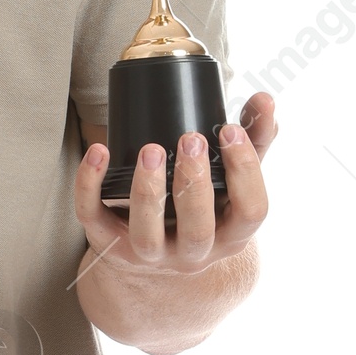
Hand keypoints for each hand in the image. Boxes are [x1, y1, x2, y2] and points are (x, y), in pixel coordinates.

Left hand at [75, 92, 275, 279]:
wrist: (159, 252)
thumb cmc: (204, 207)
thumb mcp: (233, 181)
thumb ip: (254, 141)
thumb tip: (265, 99)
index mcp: (231, 234)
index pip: (251, 211)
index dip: (245, 171)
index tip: (230, 129)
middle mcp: (193, 253)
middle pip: (198, 230)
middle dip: (194, 184)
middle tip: (191, 139)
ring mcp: (150, 254)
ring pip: (146, 235)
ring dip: (148, 192)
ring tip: (151, 150)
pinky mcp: (110, 244)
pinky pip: (94, 218)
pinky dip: (90, 185)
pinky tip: (99, 152)